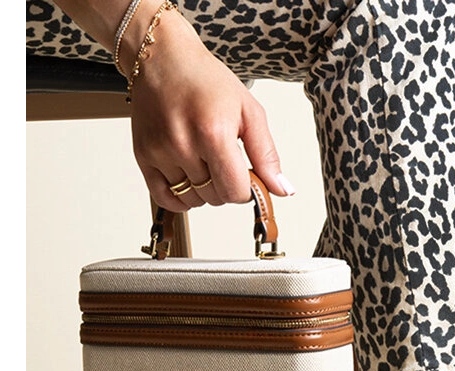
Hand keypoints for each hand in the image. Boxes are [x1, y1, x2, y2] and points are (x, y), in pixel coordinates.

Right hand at [127, 9, 293, 211]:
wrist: (161, 57)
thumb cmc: (205, 80)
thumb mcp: (249, 111)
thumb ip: (267, 155)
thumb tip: (282, 190)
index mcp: (213, 132)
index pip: (236, 192)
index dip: (247, 189)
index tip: (246, 175)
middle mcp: (182, 144)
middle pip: (215, 198)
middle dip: (226, 186)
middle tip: (224, 161)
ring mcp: (159, 151)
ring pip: (192, 200)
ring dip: (204, 191)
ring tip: (205, 163)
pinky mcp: (142, 156)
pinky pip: (165, 198)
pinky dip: (180, 197)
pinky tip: (189, 179)